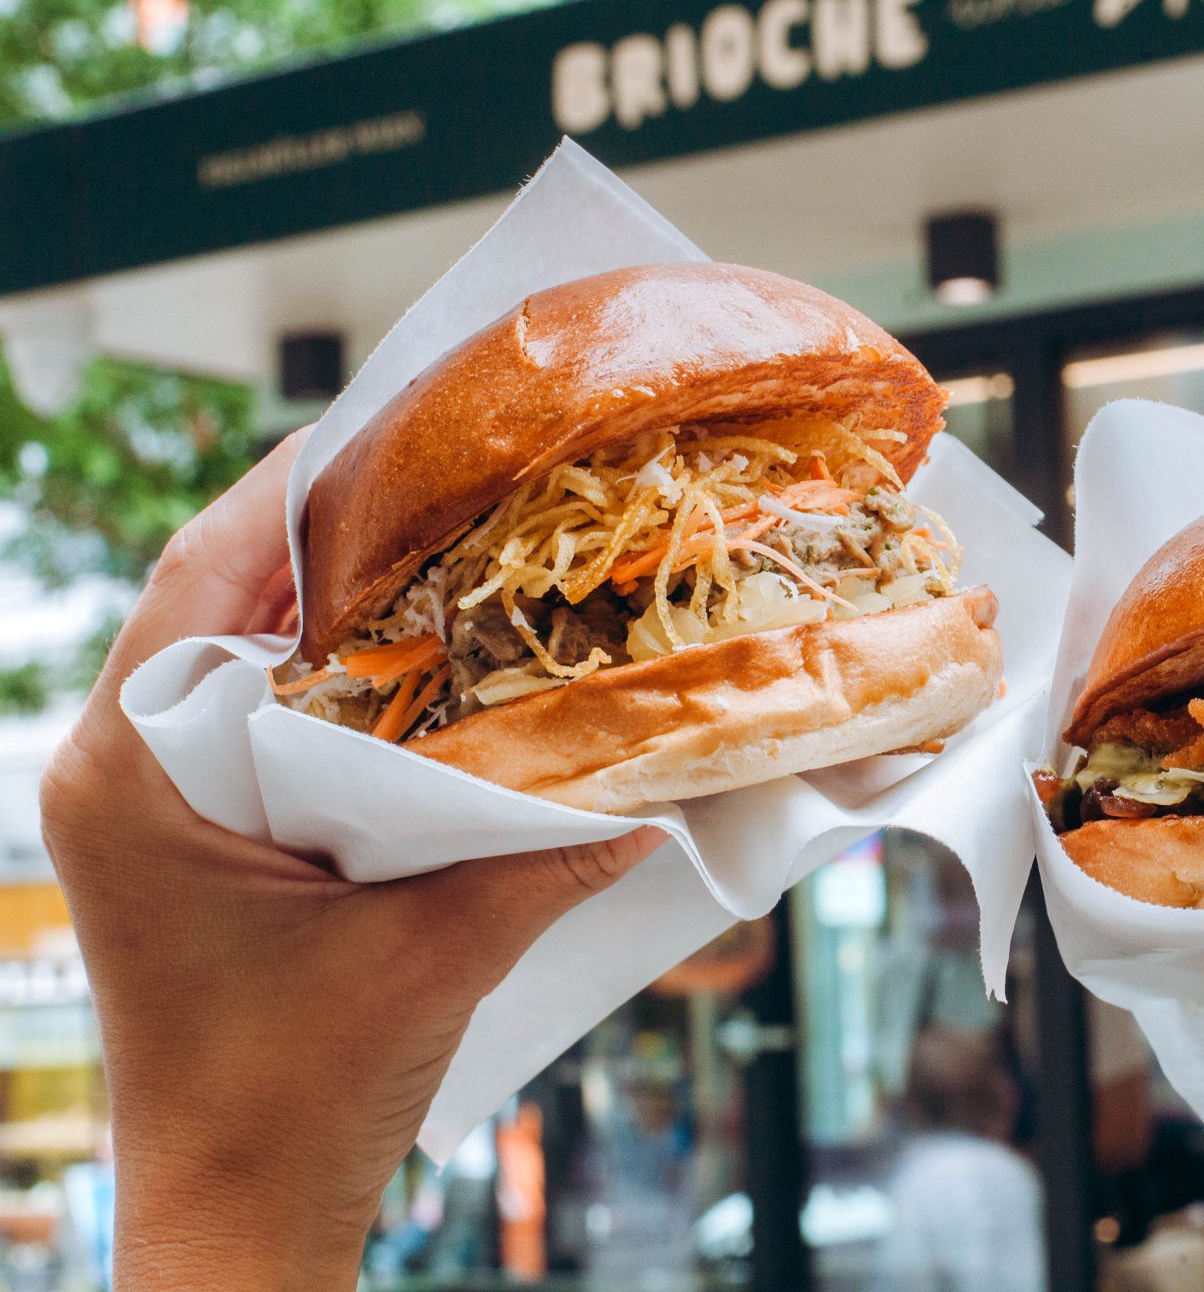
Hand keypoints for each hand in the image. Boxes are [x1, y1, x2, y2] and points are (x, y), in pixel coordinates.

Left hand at [42, 431, 662, 1291]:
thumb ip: (543, 858)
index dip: (304, 485)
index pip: (206, 568)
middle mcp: (116, 764)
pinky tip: (426, 669)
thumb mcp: (432, 955)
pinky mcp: (182, 830)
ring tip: (452, 547)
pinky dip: (334, 674)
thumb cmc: (298, 1094)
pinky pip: (253, 709)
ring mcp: (141, 797)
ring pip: (237, 645)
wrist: (237, 1209)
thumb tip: (656, 779)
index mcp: (132, 772)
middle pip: (221, 590)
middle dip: (337, 528)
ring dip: (338, 599)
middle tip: (457, 476)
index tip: (404, 426)